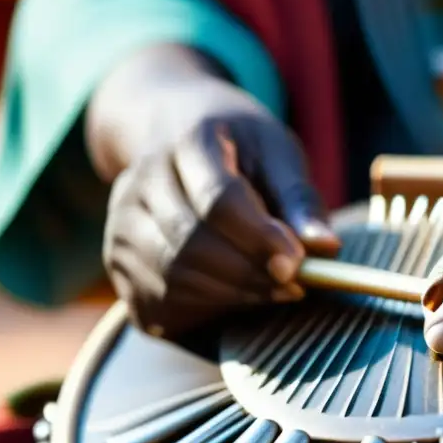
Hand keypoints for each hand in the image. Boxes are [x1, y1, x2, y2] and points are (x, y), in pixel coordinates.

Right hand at [103, 79, 339, 337]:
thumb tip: (325, 247)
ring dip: (233, 296)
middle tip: (296, 286)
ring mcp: (120, 223)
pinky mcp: (117, 263)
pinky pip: (160, 302)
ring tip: (276, 292)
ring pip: (173, 278)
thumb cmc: (240, 147)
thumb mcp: (278, 154)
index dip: (259, 238)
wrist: (175, 132)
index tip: (297, 263)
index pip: (217, 198)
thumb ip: (299, 200)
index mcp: (187, 141)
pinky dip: (205, 310)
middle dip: (250, 274)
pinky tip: (241, 299)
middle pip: (192, 243)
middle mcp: (140, 181)